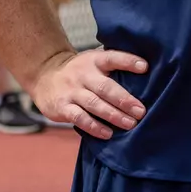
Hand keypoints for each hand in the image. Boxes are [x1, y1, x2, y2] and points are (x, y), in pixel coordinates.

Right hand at [29, 49, 147, 139]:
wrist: (44, 76)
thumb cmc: (79, 71)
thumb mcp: (93, 61)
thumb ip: (112, 66)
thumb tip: (146, 71)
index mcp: (94, 60)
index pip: (112, 58)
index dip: (128, 61)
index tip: (145, 67)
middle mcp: (83, 74)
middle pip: (105, 87)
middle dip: (124, 100)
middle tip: (141, 111)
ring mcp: (72, 91)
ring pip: (94, 104)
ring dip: (113, 115)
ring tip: (130, 124)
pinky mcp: (63, 108)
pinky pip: (80, 118)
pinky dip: (94, 127)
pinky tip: (108, 133)